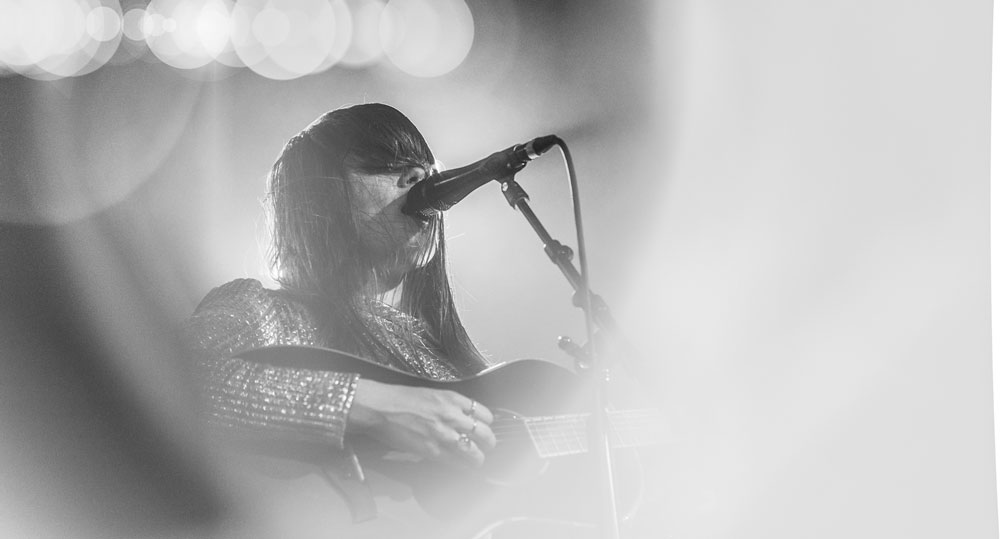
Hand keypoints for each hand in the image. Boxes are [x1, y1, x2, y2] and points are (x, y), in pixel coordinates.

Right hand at [346, 379, 495, 466]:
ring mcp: (443, 434)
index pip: (484, 413)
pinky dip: (462, 466)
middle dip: (489, 442)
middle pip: (484, 433)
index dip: (487, 423)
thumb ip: (449, 405)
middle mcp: (452, 416)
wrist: (381, 408)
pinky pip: (455, 462)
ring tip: (477, 461)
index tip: (485, 427)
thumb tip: (461, 417)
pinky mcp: (432, 450)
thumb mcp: (432, 394)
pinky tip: (463, 467)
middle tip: (487, 446)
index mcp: (452, 399)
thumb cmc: (400, 399)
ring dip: (478, 458)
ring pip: (474, 451)